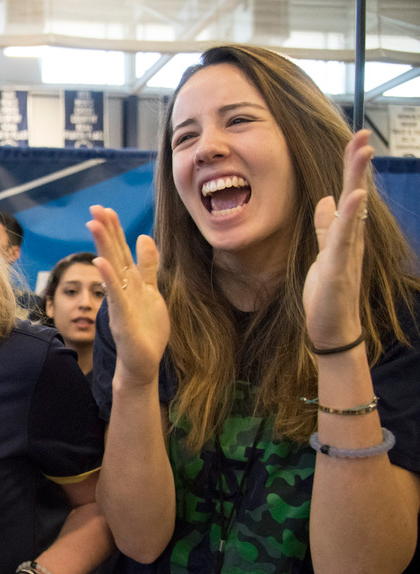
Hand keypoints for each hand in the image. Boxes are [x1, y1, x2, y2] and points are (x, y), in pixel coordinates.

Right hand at [87, 205, 169, 385]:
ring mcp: (120, 302)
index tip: (106, 209)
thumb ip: (147, 265)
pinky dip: (109, 278)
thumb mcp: (151, 291)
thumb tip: (144, 236)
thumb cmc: (146, 330)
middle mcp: (121, 289)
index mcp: (129, 282)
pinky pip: (115, 295)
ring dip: (103, 247)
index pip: (120, 250)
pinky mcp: (122, 318)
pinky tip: (101, 263)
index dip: (114, 230)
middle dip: (105, 231)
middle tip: (95, 208)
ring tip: (94, 225)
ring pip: (111, 269)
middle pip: (113, 254)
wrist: (142, 363)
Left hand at [303, 130, 371, 348]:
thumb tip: (327, 200)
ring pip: (355, 210)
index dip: (350, 168)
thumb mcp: (323, 254)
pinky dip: (349, 216)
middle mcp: (352, 239)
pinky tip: (353, 196)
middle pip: (357, 194)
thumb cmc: (328, 293)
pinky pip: (345, 238)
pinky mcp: (339, 267)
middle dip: (357, 164)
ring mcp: (348, 251)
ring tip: (362, 152)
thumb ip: (326, 228)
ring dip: (357, 180)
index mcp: (347, 234)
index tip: (354, 140)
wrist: (332, 327)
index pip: (350, 193)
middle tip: (362, 134)